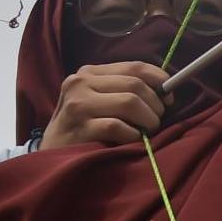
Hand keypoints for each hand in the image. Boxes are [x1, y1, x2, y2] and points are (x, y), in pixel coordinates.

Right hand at [39, 62, 167, 148]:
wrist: (52, 154)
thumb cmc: (84, 127)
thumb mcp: (100, 101)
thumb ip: (125, 90)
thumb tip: (167, 89)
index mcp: (89, 73)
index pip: (134, 66)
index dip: (159, 80)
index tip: (169, 97)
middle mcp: (80, 83)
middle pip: (135, 85)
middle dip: (155, 105)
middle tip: (156, 122)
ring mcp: (78, 105)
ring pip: (130, 102)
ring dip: (148, 120)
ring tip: (146, 132)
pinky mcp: (79, 128)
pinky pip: (118, 127)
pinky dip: (133, 135)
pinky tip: (131, 140)